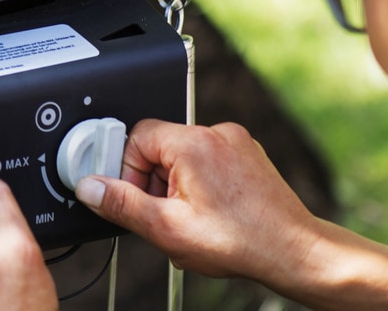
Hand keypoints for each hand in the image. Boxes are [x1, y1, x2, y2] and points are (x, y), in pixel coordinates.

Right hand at [73, 119, 320, 282]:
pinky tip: (211, 213)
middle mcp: (215, 134)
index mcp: (193, 143)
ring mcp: (235, 143)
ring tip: (193, 217)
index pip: (136, 137)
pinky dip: (200, 183)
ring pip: (182, 155)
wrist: (296, 253)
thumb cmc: (243, 242)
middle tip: (166, 214)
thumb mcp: (168, 229)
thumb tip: (90, 187)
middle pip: (158, 146)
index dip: (129, 171)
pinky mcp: (247, 155)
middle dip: (154, 181)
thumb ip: (122, 204)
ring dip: (176, 184)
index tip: (138, 199)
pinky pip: (207, 159)